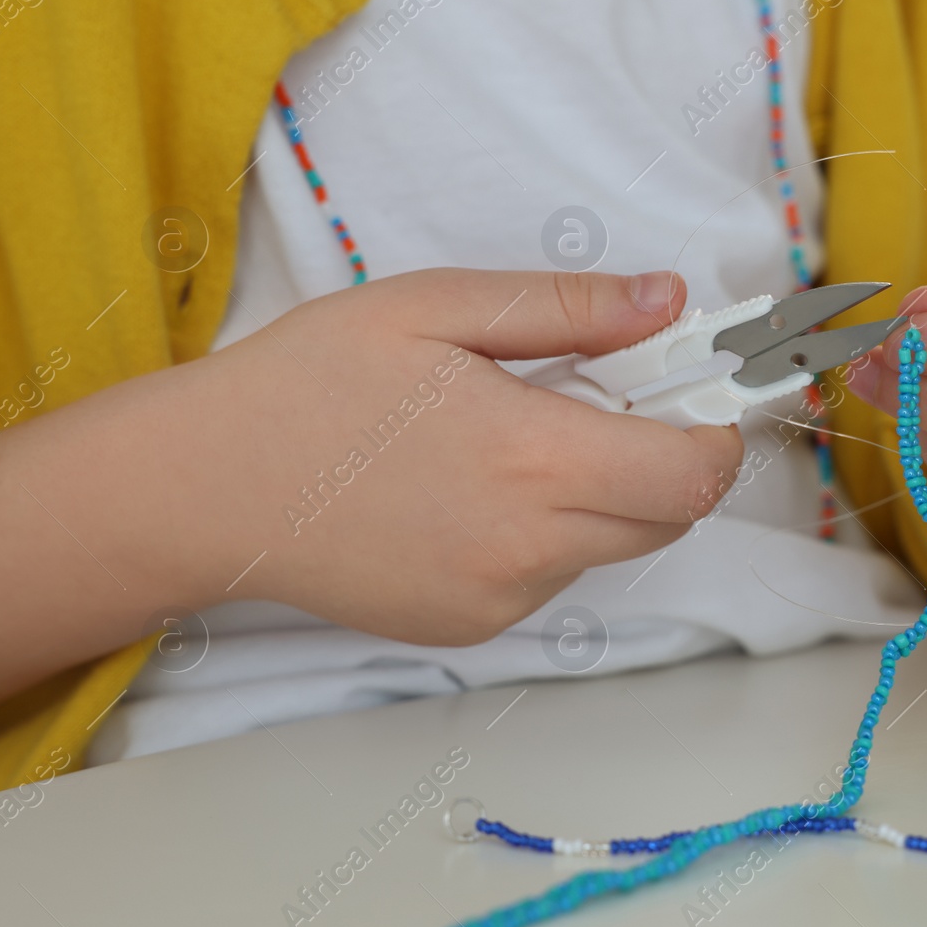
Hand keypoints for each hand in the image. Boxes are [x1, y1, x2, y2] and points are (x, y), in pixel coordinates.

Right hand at [0, 269, 742, 705]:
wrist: (208, 486)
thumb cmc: (316, 380)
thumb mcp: (439, 308)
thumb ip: (569, 308)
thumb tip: (671, 299)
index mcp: (535, 459)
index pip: (694, 476)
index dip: (717, 433)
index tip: (697, 393)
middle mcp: (531, 546)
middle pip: (669, 518)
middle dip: (666, 460)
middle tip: (604, 401)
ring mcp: (501, 597)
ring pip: (610, 547)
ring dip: (603, 496)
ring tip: (515, 441)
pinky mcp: (470, 627)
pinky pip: (551, 577)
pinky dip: (547, 535)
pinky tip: (473, 492)